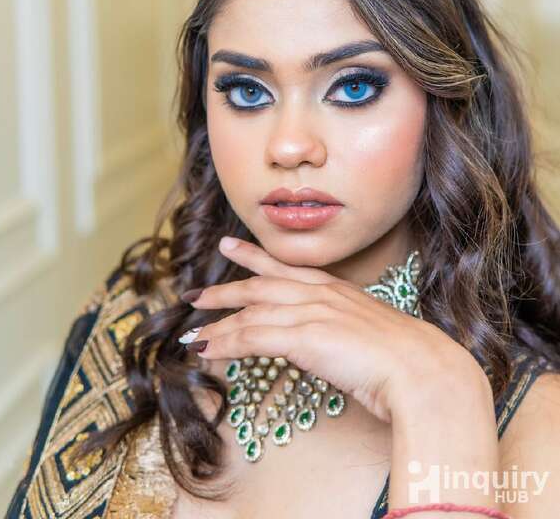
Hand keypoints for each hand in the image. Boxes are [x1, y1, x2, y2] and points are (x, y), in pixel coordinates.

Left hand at [181, 237, 481, 423]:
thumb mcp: (370, 337)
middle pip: (260, 286)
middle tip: (196, 292)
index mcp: (337, 290)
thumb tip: (330, 346)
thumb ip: (345, 333)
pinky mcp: (304, 336)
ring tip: (193, 333)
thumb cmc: (405, 359)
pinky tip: (206, 351)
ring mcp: (311, 312)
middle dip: (226, 288)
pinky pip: (252, 337)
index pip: (286, 269)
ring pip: (251, 313)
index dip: (255, 258)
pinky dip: (226, 344)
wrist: (422, 368)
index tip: (232, 246)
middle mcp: (320, 294)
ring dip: (218, 324)